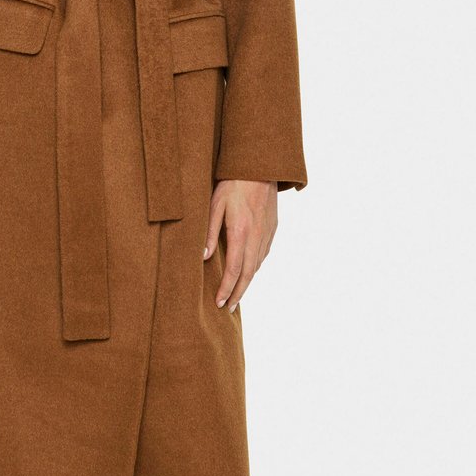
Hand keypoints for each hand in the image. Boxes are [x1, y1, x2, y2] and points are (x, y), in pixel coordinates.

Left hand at [205, 179, 277, 312]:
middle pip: (248, 274)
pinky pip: (263, 254)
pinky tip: (248, 271)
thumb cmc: (233, 184)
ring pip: (257, 266)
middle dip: (238, 293)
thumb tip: (202, 257)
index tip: (220, 303)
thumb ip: (209, 231)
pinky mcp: (272, 229)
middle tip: (229, 308)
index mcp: (241, 232)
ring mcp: (267, 234)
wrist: (261, 167)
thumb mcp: (215, 204)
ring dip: (246, 282)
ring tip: (236, 294)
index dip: (227, 289)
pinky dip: (254, 268)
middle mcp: (257, 237)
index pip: (234, 270)